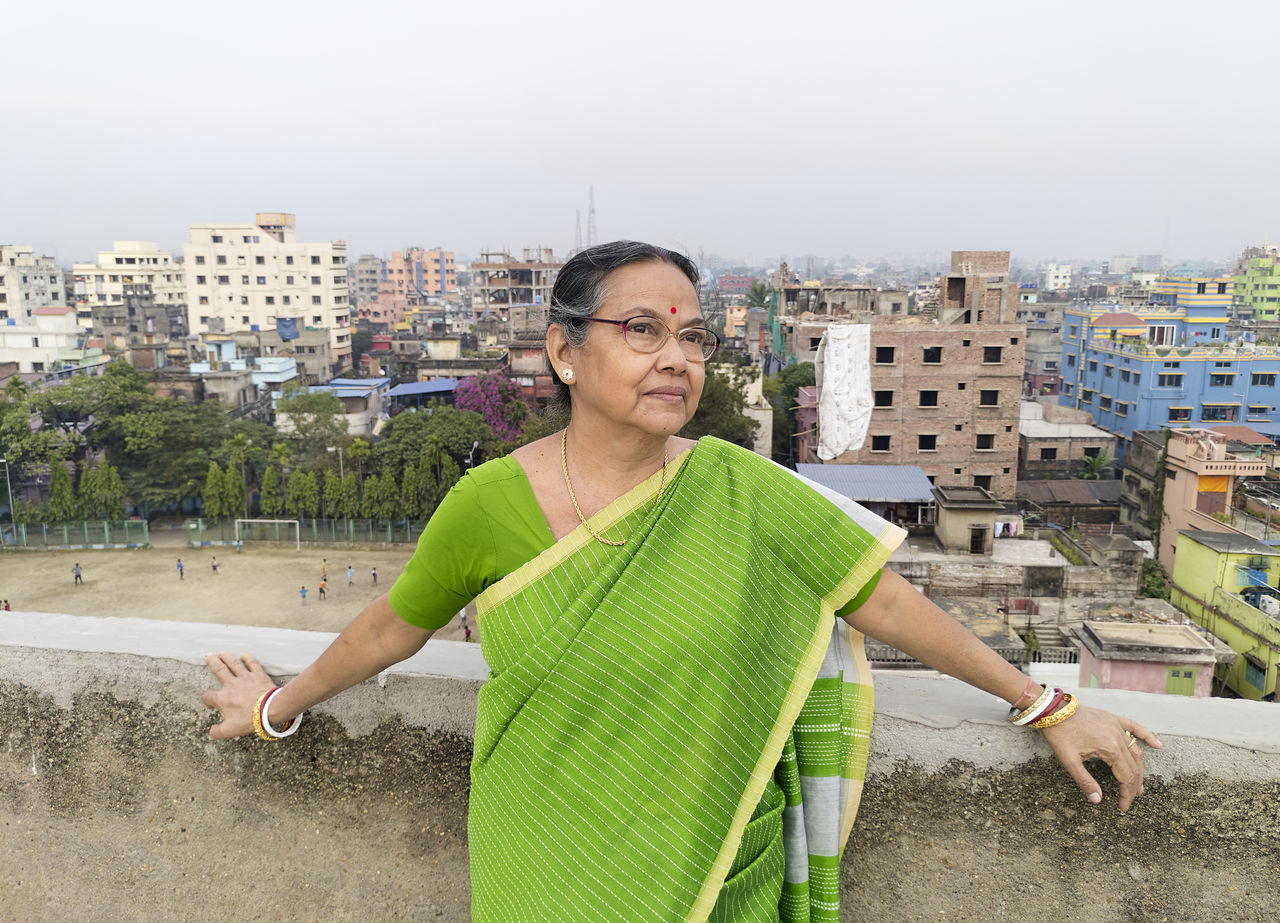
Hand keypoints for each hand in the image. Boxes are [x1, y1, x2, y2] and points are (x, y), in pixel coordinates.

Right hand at [201, 652, 276, 739]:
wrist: (271, 709)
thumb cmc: (250, 720)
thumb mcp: (230, 731)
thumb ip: (218, 732)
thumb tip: (211, 733)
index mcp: (223, 698)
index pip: (208, 696)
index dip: (207, 700)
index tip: (211, 704)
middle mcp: (231, 685)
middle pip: (219, 670)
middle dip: (212, 662)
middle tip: (208, 655)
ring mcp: (245, 678)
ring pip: (234, 664)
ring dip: (227, 657)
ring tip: (221, 652)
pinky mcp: (258, 675)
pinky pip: (252, 663)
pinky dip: (248, 658)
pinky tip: (244, 655)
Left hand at [1038, 704, 1161, 810]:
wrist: (1052, 710)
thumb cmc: (1059, 734)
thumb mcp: (1069, 761)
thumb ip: (1085, 781)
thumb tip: (1098, 800)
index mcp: (1109, 748)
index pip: (1125, 777)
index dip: (1126, 794)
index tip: (1123, 806)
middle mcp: (1118, 736)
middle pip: (1133, 766)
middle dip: (1133, 786)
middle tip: (1130, 799)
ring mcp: (1117, 726)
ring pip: (1135, 751)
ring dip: (1139, 769)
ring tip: (1139, 785)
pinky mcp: (1112, 719)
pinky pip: (1134, 727)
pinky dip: (1146, 736)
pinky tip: (1157, 745)